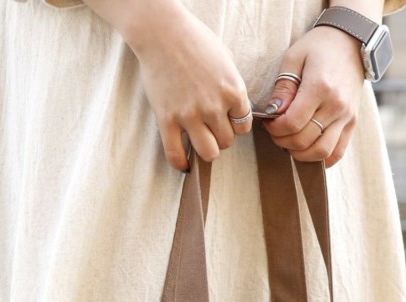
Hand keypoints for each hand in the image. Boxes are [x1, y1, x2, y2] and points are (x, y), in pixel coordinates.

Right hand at [89, 0, 251, 170]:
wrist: (162, 32)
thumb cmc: (194, 41)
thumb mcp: (226, 62)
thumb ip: (233, 88)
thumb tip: (236, 111)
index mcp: (233, 91)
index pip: (243, 126)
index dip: (235, 126)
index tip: (226, 120)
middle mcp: (214, 106)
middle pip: (227, 142)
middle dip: (220, 137)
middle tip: (210, 128)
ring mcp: (190, 115)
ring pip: (208, 153)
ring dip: (206, 150)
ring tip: (199, 140)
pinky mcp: (167, 120)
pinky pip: (176, 154)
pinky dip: (180, 163)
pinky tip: (183, 163)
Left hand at [262, 26, 367, 167]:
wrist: (351, 42)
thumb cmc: (319, 47)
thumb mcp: (294, 57)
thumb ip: (283, 87)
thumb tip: (273, 112)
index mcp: (320, 87)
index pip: (292, 123)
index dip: (275, 129)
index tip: (269, 123)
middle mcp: (336, 105)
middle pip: (304, 140)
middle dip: (283, 141)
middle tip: (276, 132)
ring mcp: (347, 117)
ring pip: (321, 152)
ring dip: (300, 154)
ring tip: (291, 142)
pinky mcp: (352, 123)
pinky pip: (337, 153)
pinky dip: (321, 159)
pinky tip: (309, 150)